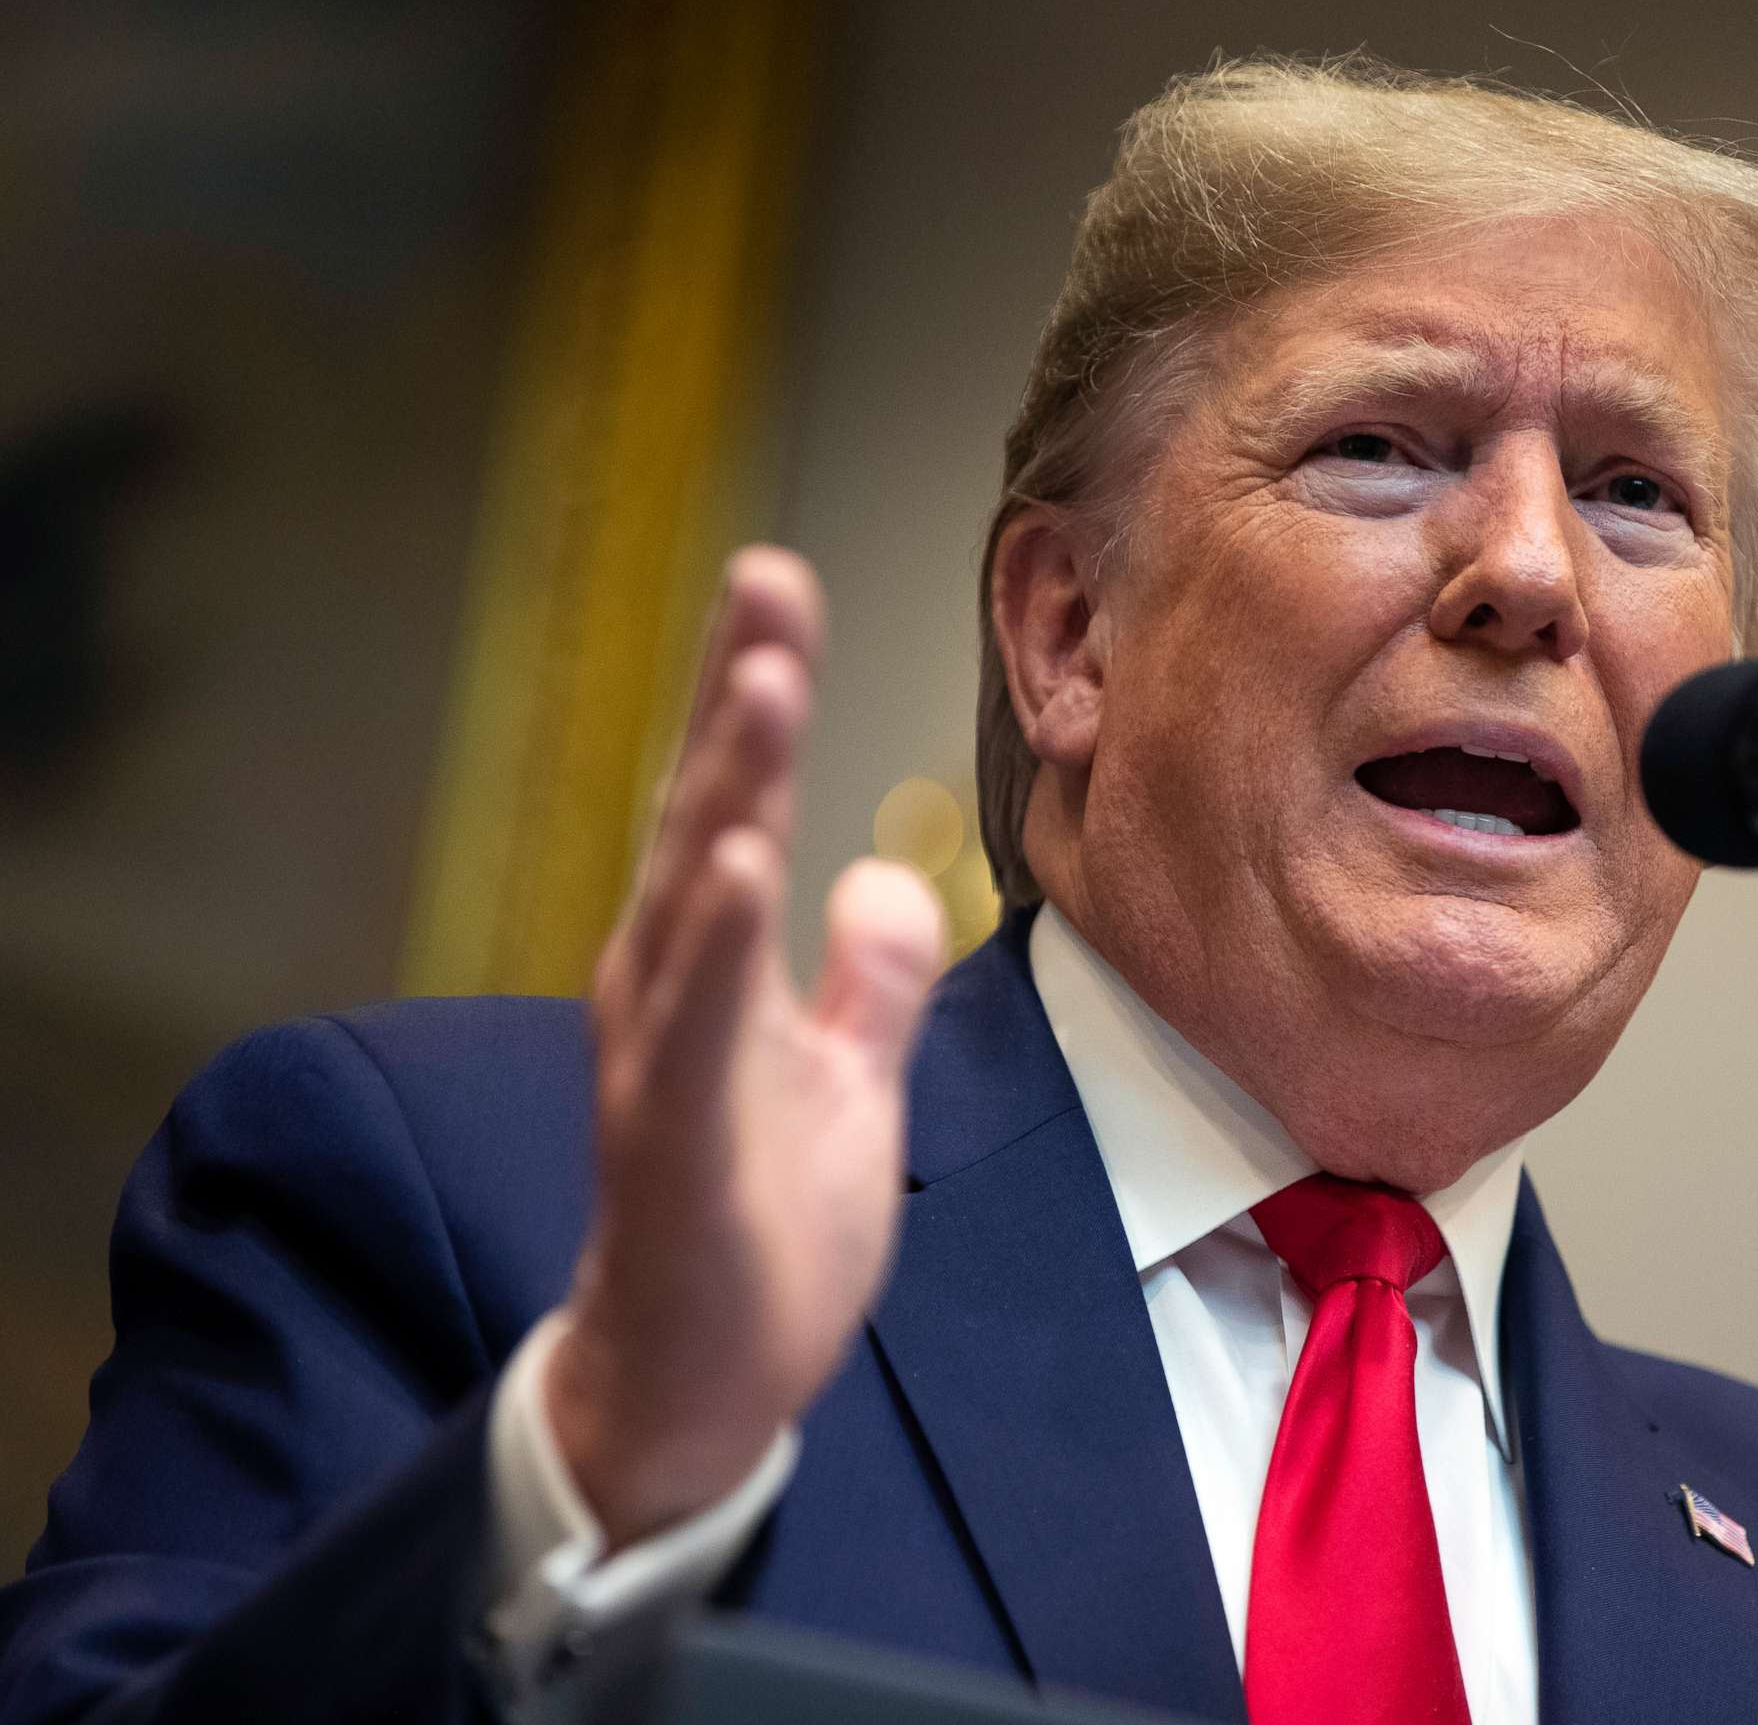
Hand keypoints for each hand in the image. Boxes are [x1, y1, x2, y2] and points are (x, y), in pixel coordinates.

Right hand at [544, 546, 944, 1549]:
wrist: (701, 1387)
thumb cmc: (760, 1229)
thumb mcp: (847, 1085)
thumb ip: (869, 980)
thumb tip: (889, 876)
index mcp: (709, 969)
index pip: (735, 804)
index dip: (755, 692)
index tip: (779, 586)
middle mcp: (667, 993)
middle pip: (702, 816)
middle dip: (735, 694)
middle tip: (766, 577)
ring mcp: (661, 1066)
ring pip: (689, 903)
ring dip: (724, 789)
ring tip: (764, 683)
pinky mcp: (670, 1150)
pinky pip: (691, 1036)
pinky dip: (714, 950)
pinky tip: (739, 866)